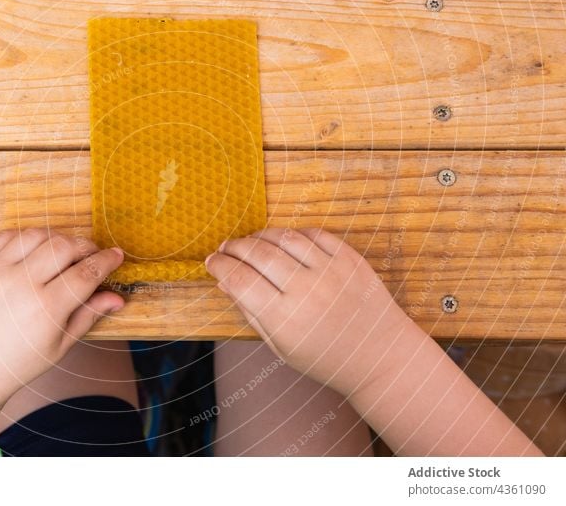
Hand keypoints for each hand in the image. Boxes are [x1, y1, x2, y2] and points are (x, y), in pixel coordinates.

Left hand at [0, 228, 124, 406]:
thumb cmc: (15, 364)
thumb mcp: (58, 346)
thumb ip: (88, 316)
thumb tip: (118, 297)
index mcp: (45, 309)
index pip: (87, 273)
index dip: (107, 260)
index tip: (117, 255)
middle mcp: (20, 285)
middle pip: (65, 246)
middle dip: (85, 246)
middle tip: (91, 254)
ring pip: (37, 235)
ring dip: (57, 238)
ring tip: (63, 251)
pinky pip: (6, 235)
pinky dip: (26, 236)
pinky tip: (34, 248)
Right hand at [205, 228, 413, 396]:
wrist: (382, 357)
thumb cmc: (327, 359)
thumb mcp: (281, 348)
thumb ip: (251, 313)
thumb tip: (224, 282)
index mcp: (285, 319)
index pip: (239, 280)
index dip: (219, 266)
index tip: (211, 262)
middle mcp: (307, 291)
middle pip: (257, 254)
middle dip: (234, 247)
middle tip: (225, 248)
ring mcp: (331, 271)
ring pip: (283, 238)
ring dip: (260, 236)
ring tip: (251, 243)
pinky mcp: (350, 259)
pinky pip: (313, 234)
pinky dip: (292, 233)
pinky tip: (283, 241)